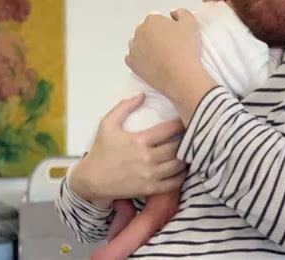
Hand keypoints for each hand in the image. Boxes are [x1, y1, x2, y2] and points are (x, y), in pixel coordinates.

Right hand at [70, 95, 186, 204]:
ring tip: (192, 149)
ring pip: (179, 165)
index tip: (186, 118)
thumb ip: (124, 107)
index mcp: (139, 140)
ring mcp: (150, 175)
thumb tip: (143, 95)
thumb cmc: (101, 150)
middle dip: (188, 139)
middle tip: (194, 133)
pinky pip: (173, 183)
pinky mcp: (150, 189)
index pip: (169, 129)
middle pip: (177, 147)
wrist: (91, 180)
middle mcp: (147, 158)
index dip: (181, 122)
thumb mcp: (107, 124)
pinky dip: (182, 175)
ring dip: (187, 156)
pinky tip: (184, 167)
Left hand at [125, 9, 201, 98]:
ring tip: (161, 56)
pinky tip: (152, 63)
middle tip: (169, 46)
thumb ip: (181, 12)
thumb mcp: (191, 23)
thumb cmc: (186, 48)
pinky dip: (140, 59)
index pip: (157, 19)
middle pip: (146, 30)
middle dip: (155, 35)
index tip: (174, 36)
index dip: (166, 27)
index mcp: (151, 20)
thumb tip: (173, 13)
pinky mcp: (131, 63)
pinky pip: (133, 58)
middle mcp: (138, 32)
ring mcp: (133, 48)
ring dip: (146, 46)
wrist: (180, 75)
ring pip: (138, 44)